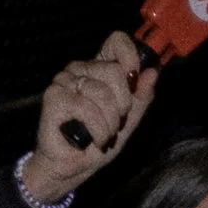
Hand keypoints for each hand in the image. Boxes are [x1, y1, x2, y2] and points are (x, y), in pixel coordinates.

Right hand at [21, 32, 156, 201]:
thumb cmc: (98, 140)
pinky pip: (88, 109)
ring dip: (110, 123)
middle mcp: (80, 69)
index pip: (116, 41)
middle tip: (114, 122)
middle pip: (115, 72)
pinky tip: (92, 138)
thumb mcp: (129, 120)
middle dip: (123, 105)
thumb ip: (141, 97)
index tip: (134, 79)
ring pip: (103, 93)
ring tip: (102, 133)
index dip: (131, 56)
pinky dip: (98, 131)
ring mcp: (64, 80)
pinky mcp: (54, 96)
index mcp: (98, 70)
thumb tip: (153, 72)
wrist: (74, 166)